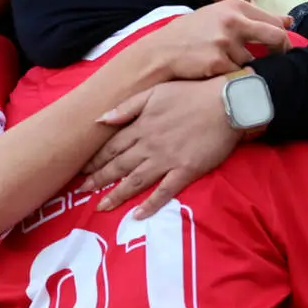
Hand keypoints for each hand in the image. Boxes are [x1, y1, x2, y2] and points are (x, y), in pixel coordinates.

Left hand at [80, 79, 242, 217]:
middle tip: (81, 191)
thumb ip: (127, 107)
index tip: (81, 169)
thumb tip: (101, 119)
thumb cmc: (191, 93)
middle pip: (118, 165)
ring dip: (116, 195)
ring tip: (101, 207)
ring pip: (135, 181)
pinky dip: (150, 204)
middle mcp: (149, 145)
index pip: (111, 146)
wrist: (225, 103)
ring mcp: (166, 159)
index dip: (95, 158)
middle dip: (98, 179)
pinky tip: (137, 215)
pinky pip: (164, 191)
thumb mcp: (154, 92)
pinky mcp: (185, 171)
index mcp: (141, 126)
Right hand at [140, 0, 291, 79]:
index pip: (274, 22)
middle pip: (275, 38)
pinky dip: (229, 76)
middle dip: (280, 52)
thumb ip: (252, 17)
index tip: (280, 47)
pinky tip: (213, 70)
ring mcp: (225, 42)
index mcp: (235, 6)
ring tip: (221, 63)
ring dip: (242, 67)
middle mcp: (233, 21)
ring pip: (252, 61)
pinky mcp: (218, 62)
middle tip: (276, 61)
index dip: (282, 38)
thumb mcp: (219, 15)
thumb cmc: (191, 33)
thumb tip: (289, 22)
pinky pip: (236, 74)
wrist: (161, 51)